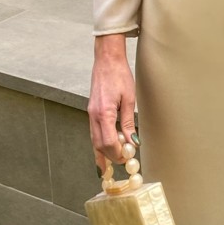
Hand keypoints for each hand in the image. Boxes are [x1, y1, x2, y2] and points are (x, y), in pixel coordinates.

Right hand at [89, 41, 137, 174]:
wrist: (107, 60)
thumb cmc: (120, 76)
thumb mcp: (129, 99)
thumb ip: (128, 122)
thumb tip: (132, 142)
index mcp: (103, 113)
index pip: (108, 142)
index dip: (117, 153)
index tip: (128, 157)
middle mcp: (93, 115)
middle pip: (99, 144)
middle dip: (109, 156)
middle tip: (123, 161)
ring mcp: (90, 113)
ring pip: (93, 140)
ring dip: (102, 152)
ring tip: (110, 163)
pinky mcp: (91, 111)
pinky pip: (93, 132)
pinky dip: (99, 142)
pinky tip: (105, 148)